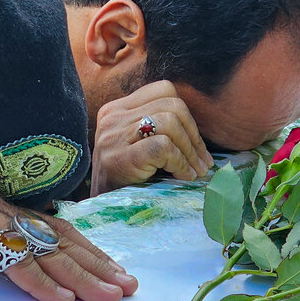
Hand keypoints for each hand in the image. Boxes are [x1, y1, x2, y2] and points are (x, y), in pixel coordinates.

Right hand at [0, 191, 136, 300]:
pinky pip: (11, 260)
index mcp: (4, 212)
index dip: (91, 254)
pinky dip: (39, 281)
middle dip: (96, 265)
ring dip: (78, 275)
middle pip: (58, 238)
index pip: (58, 232)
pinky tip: (61, 299)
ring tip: (106, 296)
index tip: (118, 276)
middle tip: (126, 288)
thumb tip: (48, 282)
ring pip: (42, 248)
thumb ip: (7, 260)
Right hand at [91, 81, 213, 194]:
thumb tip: (201, 133)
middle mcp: (112, 117)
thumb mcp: (136, 143)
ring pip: (170, 123)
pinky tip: (181, 177)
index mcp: (117, 109)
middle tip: (202, 162)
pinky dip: (180, 163)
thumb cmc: (125, 178)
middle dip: (194, 135)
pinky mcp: (119, 157)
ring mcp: (113, 137)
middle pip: (172, 105)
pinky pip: (163, 147)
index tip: (193, 143)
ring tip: (193, 171)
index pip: (164, 90)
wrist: (98, 210)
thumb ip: (157, 127)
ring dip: (189, 151)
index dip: (187, 116)